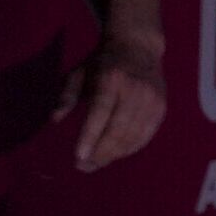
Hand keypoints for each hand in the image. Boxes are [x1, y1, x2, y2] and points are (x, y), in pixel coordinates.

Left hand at [62, 38, 168, 170]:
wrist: (139, 47)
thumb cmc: (102, 63)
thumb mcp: (79, 73)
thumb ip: (66, 96)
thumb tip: (54, 119)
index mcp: (111, 78)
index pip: (101, 112)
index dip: (90, 136)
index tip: (79, 157)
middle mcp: (135, 89)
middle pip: (118, 129)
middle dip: (101, 152)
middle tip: (83, 167)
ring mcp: (151, 99)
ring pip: (133, 136)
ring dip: (114, 154)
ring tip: (96, 164)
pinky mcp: (160, 108)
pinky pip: (146, 135)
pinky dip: (130, 149)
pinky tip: (116, 154)